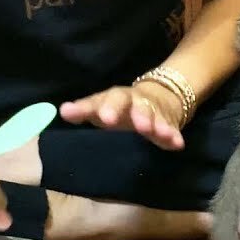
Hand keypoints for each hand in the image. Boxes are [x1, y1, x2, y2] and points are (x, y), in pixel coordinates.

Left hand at [60, 81, 185, 150]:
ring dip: (150, 121)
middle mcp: (132, 101)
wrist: (161, 96)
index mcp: (113, 98)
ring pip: (150, 113)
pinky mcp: (168, 122)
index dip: (89, 107)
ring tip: (151, 131)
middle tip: (110, 121)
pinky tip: (176, 143)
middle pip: (125, 101)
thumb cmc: (122, 108)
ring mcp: (152, 110)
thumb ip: (84, 111)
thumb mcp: (102, 108)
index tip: (79, 115)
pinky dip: (173, 135)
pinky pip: (171, 128)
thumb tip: (63, 111)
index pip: (99, 99)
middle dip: (118, 110)